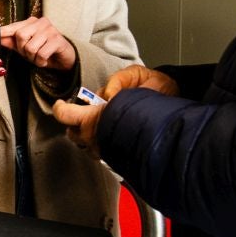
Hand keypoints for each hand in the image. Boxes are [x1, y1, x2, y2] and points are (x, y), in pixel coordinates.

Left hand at [0, 16, 75, 72]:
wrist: (65, 59)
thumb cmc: (44, 50)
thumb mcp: (25, 47)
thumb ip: (12, 42)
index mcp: (32, 22)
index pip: (14, 26)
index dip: (4, 32)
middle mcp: (41, 22)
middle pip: (20, 36)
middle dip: (23, 50)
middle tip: (31, 54)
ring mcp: (50, 30)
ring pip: (30, 47)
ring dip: (33, 58)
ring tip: (40, 56)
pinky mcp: (58, 40)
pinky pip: (41, 54)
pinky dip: (41, 61)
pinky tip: (46, 60)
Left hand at [54, 67, 176, 154]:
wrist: (175, 126)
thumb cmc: (158, 100)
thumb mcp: (137, 77)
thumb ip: (117, 82)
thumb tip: (108, 93)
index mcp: (95, 118)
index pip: (65, 114)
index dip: (61, 108)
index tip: (61, 104)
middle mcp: (96, 138)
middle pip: (71, 133)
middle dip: (74, 123)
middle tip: (82, 113)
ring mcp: (105, 151)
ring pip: (85, 145)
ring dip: (87, 134)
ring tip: (98, 124)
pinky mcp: (116, 159)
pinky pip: (100, 152)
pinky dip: (100, 142)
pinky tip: (110, 134)